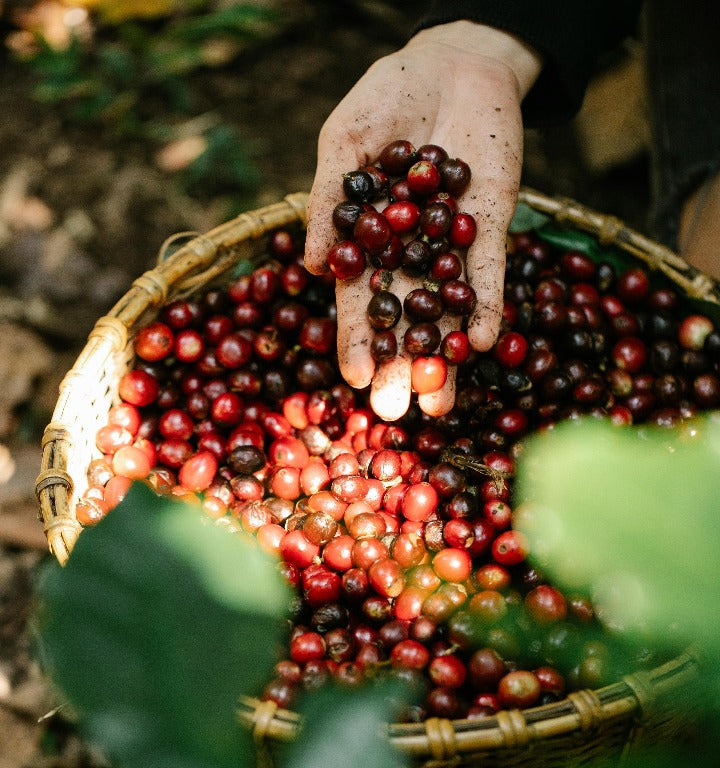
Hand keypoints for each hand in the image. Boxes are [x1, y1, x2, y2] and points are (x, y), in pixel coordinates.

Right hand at [304, 21, 541, 420]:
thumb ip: (330, 200)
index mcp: (368, 242)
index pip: (360, 301)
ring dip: (442, 355)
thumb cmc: (385, 97)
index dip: (358, 340)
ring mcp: (452, 246)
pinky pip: (489, 275)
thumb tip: (316, 265)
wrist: (452, 61)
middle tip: (395, 410)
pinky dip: (486, 307)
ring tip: (439, 401)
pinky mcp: (492, 229)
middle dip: (399, 364)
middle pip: (404, 319)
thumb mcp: (343, 140)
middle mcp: (409, 255)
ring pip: (446, 311)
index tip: (354, 380)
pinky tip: (481, 344)